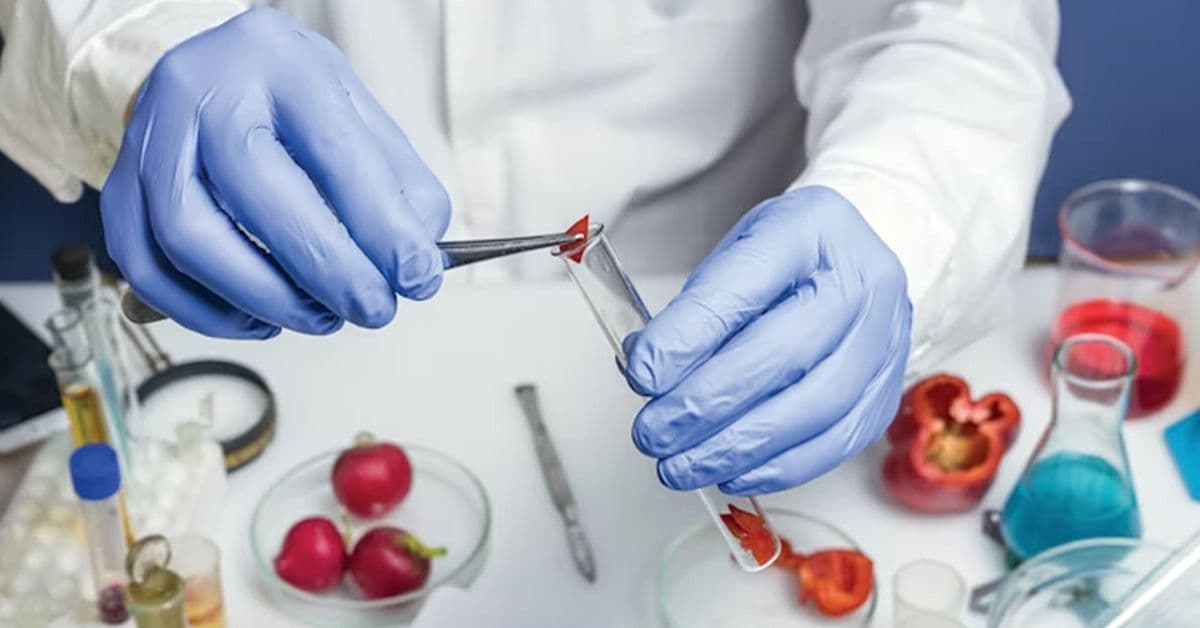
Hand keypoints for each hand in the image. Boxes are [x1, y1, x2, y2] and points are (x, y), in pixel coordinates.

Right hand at [102, 8, 449, 337]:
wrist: (218, 72)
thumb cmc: (294, 101)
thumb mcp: (361, 117)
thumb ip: (401, 188)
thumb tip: (417, 262)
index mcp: (281, 64)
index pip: (334, 152)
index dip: (381, 227)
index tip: (417, 276)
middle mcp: (204, 91)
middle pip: (256, 193)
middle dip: (326, 271)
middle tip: (372, 309)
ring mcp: (150, 136)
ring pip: (188, 237)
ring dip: (263, 299)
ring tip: (319, 317)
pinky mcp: (121, 185)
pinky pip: (146, 266)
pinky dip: (205, 311)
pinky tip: (258, 319)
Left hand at [623, 186, 911, 494]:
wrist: (850, 262)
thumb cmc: (787, 260)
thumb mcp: (732, 256)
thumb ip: (692, 311)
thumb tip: (648, 372)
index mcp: (810, 229)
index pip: (744, 289)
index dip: (687, 339)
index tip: (642, 375)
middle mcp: (862, 281)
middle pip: (783, 354)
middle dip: (705, 405)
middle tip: (653, 432)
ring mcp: (886, 339)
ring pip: (814, 408)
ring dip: (736, 447)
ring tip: (680, 465)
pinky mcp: (887, 391)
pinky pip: (836, 442)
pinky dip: (777, 467)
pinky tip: (731, 471)